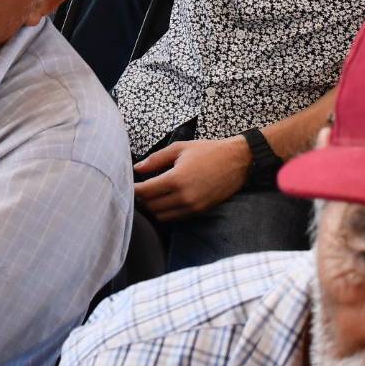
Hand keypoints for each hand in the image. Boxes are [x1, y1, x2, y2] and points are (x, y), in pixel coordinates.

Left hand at [133, 137, 250, 219]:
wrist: (237, 161)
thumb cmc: (207, 151)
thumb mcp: (179, 148)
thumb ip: (156, 159)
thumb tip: (137, 168)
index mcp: (176, 179)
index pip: (146, 192)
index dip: (133, 190)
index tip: (127, 186)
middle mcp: (183, 197)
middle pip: (151, 206)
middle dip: (141, 199)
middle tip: (137, 190)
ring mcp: (192, 206)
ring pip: (162, 215)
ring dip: (152, 207)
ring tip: (150, 195)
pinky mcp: (200, 211)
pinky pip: (175, 217)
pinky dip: (166, 212)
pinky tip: (164, 200)